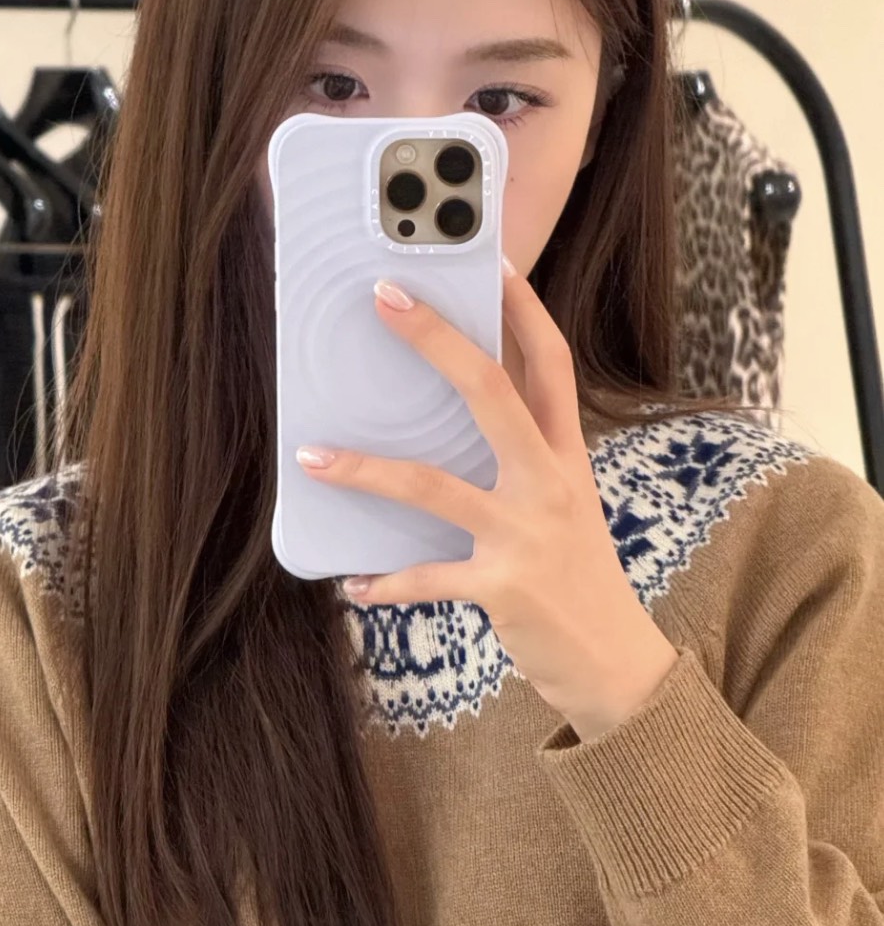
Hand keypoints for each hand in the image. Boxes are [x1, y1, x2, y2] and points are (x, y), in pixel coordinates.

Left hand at [294, 267, 680, 741]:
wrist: (615, 664)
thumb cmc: (576, 579)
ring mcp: (527, 534)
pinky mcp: (504, 587)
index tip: (492, 262)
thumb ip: (522, 462)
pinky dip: (385, 582)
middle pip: (493, 393)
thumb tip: (452, 420)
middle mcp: (551, 484)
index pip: (550, 364)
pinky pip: (428, 579)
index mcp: (567, 457)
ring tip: (311, 456)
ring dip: (366, 471)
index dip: (522, 310)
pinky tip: (351, 583)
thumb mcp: (564, 508)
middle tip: (384, 298)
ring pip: (434, 487)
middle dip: (437, 342)